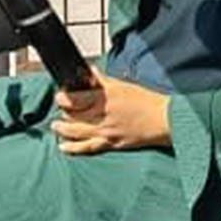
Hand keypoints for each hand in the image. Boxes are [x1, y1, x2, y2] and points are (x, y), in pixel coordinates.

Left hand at [51, 74, 170, 153]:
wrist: (164, 120)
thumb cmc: (147, 101)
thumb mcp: (124, 85)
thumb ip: (103, 81)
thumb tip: (90, 72)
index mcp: (106, 97)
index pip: (76, 98)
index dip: (64, 98)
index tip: (60, 96)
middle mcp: (103, 115)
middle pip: (73, 115)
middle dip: (63, 112)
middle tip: (60, 109)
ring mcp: (105, 131)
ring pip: (76, 132)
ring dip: (63, 129)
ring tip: (56, 127)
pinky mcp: (110, 143)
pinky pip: (87, 147)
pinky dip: (73, 148)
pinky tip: (63, 147)